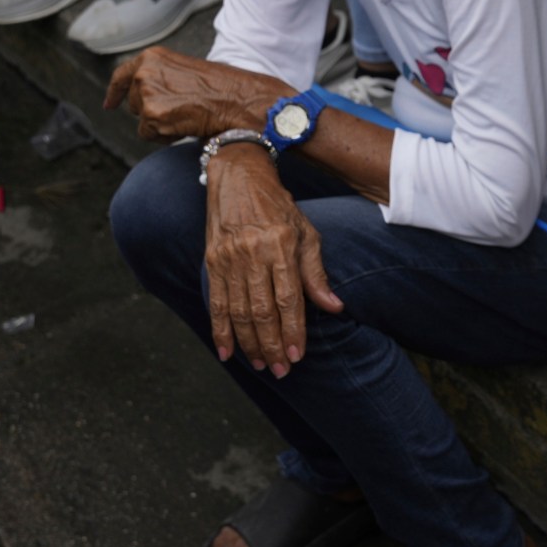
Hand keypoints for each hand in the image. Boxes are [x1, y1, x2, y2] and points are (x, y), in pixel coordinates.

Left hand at [103, 46, 283, 140]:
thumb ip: (160, 78)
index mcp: (152, 57)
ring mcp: (146, 94)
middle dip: (151, 111)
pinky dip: (165, 135)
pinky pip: (149, 135)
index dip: (114, 93)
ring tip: (186, 116)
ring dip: (160, 124)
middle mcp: (144, 72)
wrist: (237, 100)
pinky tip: (184, 125)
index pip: (122, 75)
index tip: (109, 104)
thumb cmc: (219, 86)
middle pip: (133, 103)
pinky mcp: (151, 116)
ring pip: (141, 121)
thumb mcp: (184, 70)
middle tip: (181, 109)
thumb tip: (144, 97)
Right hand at [203, 144, 343, 373]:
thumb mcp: (307, 232)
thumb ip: (316, 273)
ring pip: (239, 311)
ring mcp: (229, 258)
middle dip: (272, 345)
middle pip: (262, 311)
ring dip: (250, 343)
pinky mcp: (212, 260)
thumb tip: (334, 307)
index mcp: (281, 245)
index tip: (298, 355)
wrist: (238, 176)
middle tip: (281, 370)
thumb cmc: (279, 206)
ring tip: (262, 364)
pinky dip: (220, 330)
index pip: (289, 299)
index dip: (293, 331)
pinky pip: (216, 302)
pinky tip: (227, 353)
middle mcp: (253, 253)